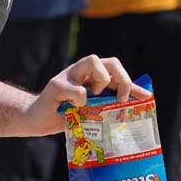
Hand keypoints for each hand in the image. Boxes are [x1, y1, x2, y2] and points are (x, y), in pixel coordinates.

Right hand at [22, 55, 149, 135]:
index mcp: (92, 76)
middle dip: (122, 79)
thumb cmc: (66, 114)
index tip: (143, 98)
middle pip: (110, 61)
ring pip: (93, 61)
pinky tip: (74, 108)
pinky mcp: (56, 85)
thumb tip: (142, 100)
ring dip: (101, 81)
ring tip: (96, 98)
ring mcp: (69, 75)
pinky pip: (77, 89)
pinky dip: (80, 100)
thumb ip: (111, 102)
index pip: (117, 70)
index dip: (132, 83)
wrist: (37, 119)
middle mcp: (82, 70)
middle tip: (121, 99)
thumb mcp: (92, 109)